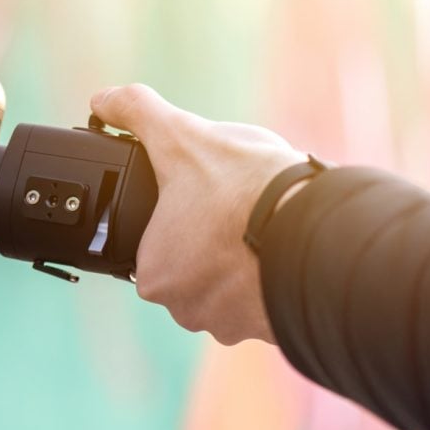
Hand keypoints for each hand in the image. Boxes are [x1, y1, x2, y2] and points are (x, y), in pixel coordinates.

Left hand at [90, 84, 305, 344]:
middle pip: (194, 263)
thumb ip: (138, 113)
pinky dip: (273, 277)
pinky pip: (265, 299)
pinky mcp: (273, 331)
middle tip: (234, 208)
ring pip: (231, 282)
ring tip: (262, 225)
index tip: (203, 198)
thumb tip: (103, 98)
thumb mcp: (182, 136)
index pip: (156, 242)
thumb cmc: (249, 191)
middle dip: (212, 237)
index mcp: (155, 275)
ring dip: (244, 259)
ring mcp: (233, 324)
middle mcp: (188, 311)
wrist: (326, 234)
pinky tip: (283, 250)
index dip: (179, 214)